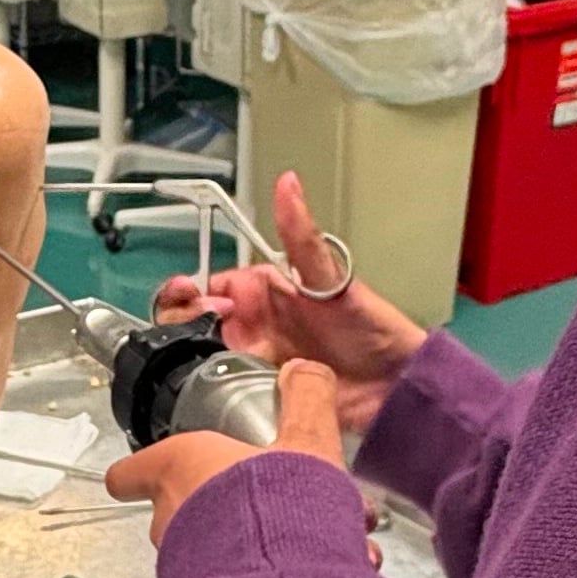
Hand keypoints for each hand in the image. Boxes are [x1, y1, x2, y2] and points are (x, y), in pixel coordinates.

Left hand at [107, 358, 349, 545]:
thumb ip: (306, 400)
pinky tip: (312, 576)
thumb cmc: (280, 509)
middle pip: (181, 508)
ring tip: (308, 544)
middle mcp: (170, 517)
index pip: (130, 472)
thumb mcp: (308, 444)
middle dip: (226, 507)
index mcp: (180, 466)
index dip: (137, 471)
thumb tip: (303, 369)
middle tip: (276, 505)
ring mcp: (181, 566)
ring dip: (251, 543)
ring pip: (212, 547)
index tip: (143, 475)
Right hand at [151, 172, 425, 432]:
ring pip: (203, 357)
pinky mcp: (262, 394)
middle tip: (195, 326)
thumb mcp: (330, 278)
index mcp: (263, 290)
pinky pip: (226, 391)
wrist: (395, 383)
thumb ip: (302, 236)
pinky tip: (211, 389)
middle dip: (182, 322)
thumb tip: (288, 183)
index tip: (190, 296)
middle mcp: (254, 323)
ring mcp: (256, 360)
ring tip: (200, 358)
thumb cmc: (369, 324)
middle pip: (197, 322)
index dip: (190, 290)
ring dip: (192, 357)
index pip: (209, 285)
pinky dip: (213, 390)